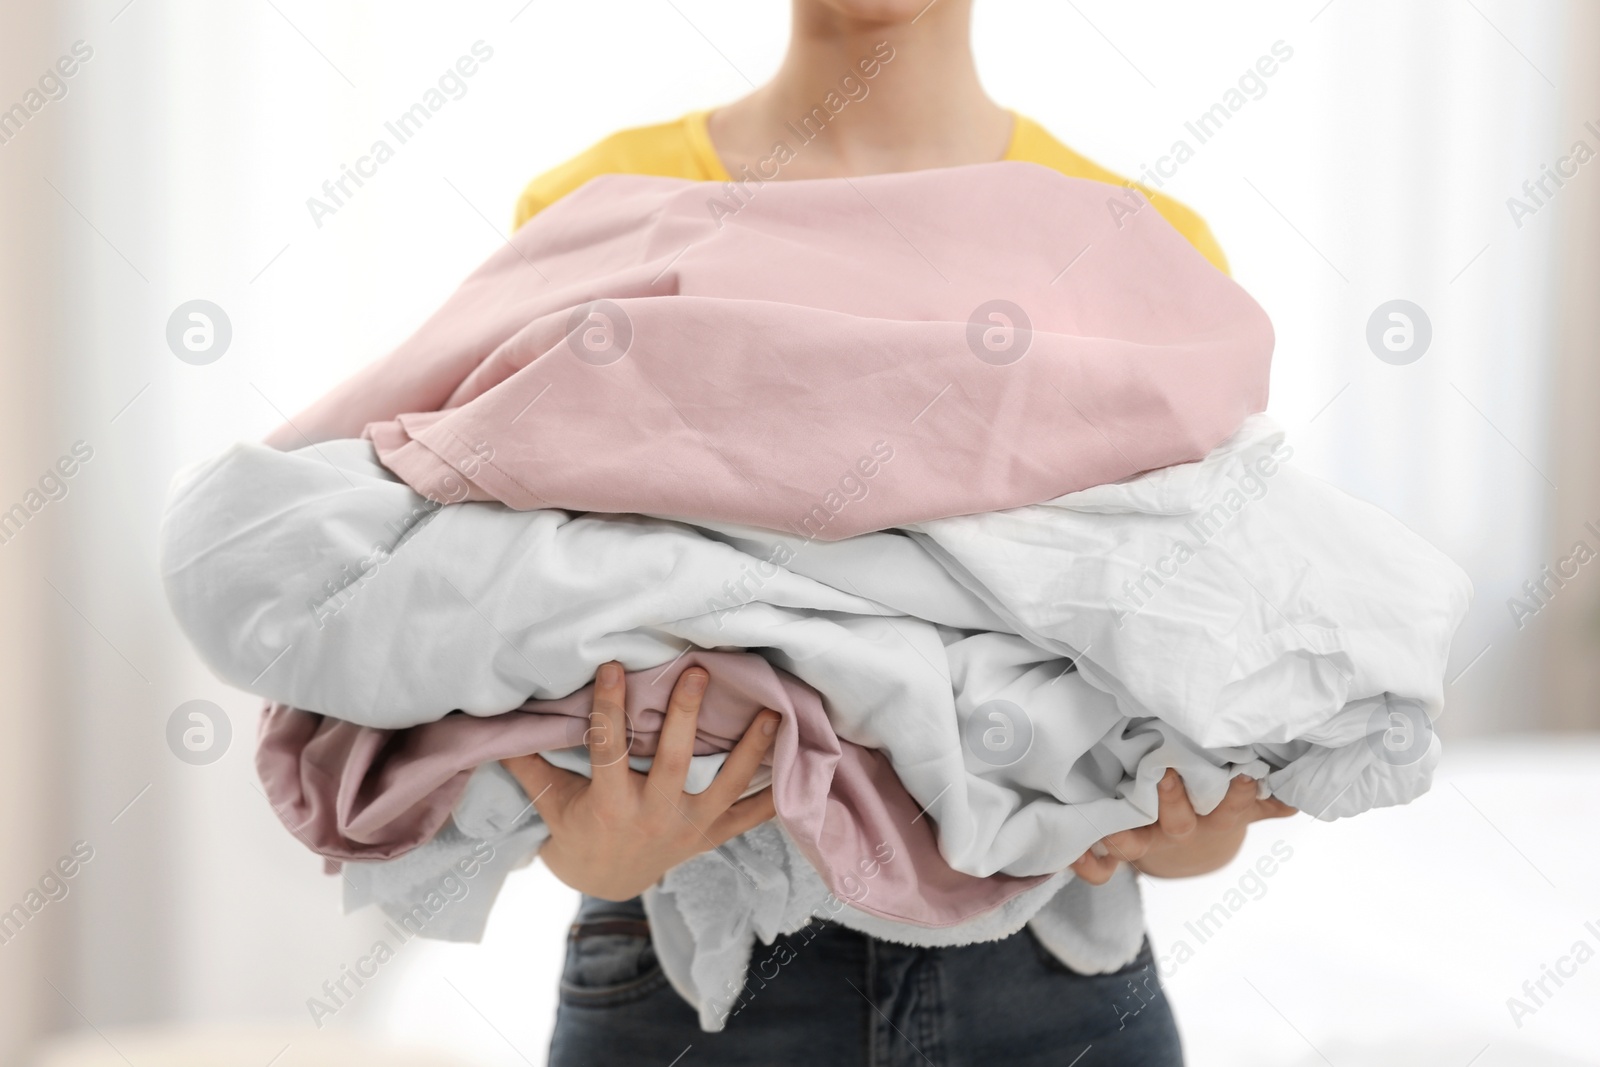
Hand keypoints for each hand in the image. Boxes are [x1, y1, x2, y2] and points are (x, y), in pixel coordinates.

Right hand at [500, 661, 779, 900]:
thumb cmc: (576, 831)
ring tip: (773, 714)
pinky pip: (749, 818)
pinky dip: (775, 795)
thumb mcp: (550, 801)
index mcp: (610, 804)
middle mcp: (653, 816)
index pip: (608, 749)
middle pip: (675, 762)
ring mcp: (688, 829)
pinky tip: (801, 765)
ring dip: (752, 751)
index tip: (612, 667)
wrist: (606, 884)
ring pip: (725, 788)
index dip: (609, 707)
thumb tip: (495, 724)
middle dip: (689, 718)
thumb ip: (528, 762)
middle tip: (700, 674)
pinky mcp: (711, 836)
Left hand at [1069, 770, 1296, 883]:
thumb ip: (1265, 799)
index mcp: (1213, 822)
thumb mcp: (1243, 807)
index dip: (1237, 796)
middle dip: (1174, 802)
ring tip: (1107, 820)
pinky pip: (1100, 868)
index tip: (1242, 777)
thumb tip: (1298, 792)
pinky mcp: (1117, 851)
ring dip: (1122, 835)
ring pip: (1133, 845)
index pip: (1231, 810)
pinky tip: (1070, 853)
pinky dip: (1086, 864)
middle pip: (1178, 824)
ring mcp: (1147, 842)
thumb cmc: (1214, 813)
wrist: (1186, 854)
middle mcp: (1177, 833)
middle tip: (1167, 773)